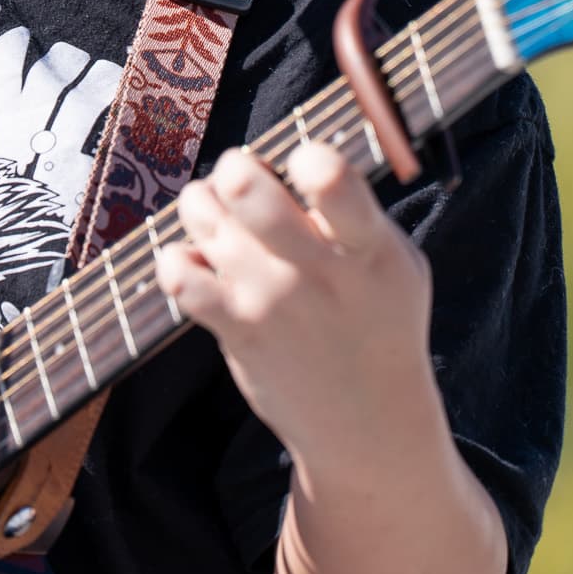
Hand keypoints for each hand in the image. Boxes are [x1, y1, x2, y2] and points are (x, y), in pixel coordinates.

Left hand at [154, 140, 446, 470]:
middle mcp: (314, 271)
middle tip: (241, 177)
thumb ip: (354, 211)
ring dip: (203, 205)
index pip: (333, 184)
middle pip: (246, 188)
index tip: (305, 164)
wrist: (367, 422)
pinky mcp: (235, 328)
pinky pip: (178, 273)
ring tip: (222, 220)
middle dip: (235, 167)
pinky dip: (178, 259)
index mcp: (367, 247)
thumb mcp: (394, 262)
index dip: (310, 159)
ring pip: (204, 215)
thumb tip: (298, 151)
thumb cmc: (379, 320)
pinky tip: (200, 264)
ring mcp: (268, 300)